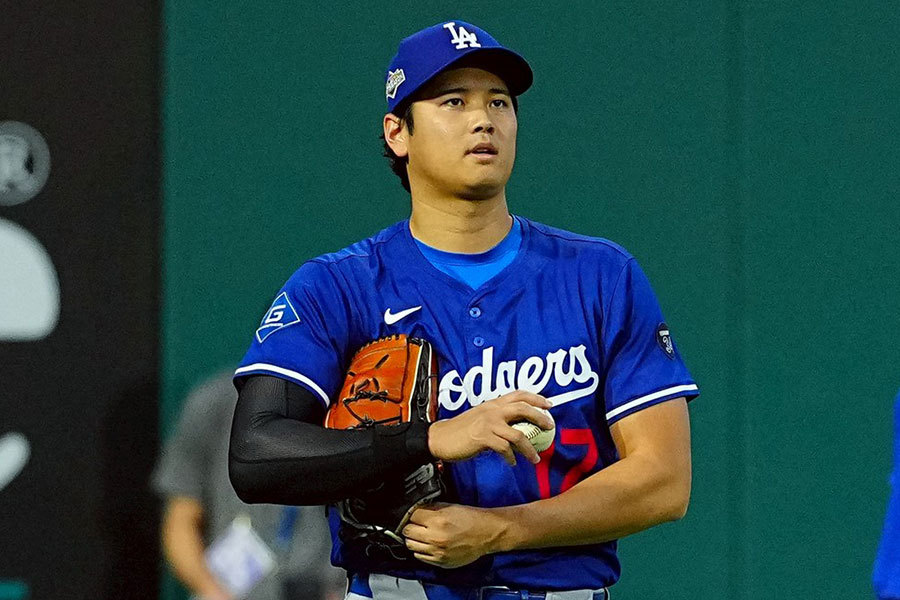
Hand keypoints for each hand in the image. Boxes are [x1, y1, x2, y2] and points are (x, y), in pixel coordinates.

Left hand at [403, 502, 504, 567]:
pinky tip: (429, 545)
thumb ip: (431, 509)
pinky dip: (421, 551)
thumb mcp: (449, 506)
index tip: (416, 515)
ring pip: (410, 545)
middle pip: (408, 532)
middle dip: (411, 526)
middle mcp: (435, 537)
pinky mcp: (440, 562)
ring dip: (414, 539)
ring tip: (422, 535)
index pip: (411, 516)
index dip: (413, 514)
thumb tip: (417, 510)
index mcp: (437, 520)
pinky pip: (420, 557)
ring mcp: (437, 552)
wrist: (486, 534)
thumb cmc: (471, 519)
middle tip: (418, 525)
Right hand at [427, 391, 553, 464]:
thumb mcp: (481, 417)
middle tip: (550, 427)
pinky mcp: (483, 438)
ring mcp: (488, 423)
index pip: (518, 394)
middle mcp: (493, 410)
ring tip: (535, 458)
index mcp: (493, 403)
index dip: (536, 398)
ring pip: (518, 434)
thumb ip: (496, 418)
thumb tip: (515, 426)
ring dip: (529, 448)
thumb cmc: (461, 429)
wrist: (440, 438)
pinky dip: (511, 457)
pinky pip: (505, 448)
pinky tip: (512, 462)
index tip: (549, 405)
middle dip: (540, 417)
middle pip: (523, 408)